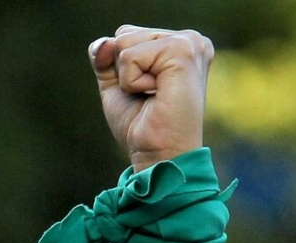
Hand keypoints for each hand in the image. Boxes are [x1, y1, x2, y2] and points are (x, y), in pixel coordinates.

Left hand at [89, 27, 213, 171]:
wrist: (160, 156)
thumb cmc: (144, 127)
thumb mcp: (117, 85)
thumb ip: (105, 57)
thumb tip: (104, 42)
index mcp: (181, 45)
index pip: (127, 35)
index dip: (120, 68)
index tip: (147, 93)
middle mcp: (191, 39)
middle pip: (124, 34)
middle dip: (123, 71)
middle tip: (151, 97)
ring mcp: (189, 43)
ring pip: (125, 42)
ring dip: (128, 77)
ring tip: (155, 96)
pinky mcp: (182, 52)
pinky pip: (130, 56)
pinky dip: (131, 82)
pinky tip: (157, 95)